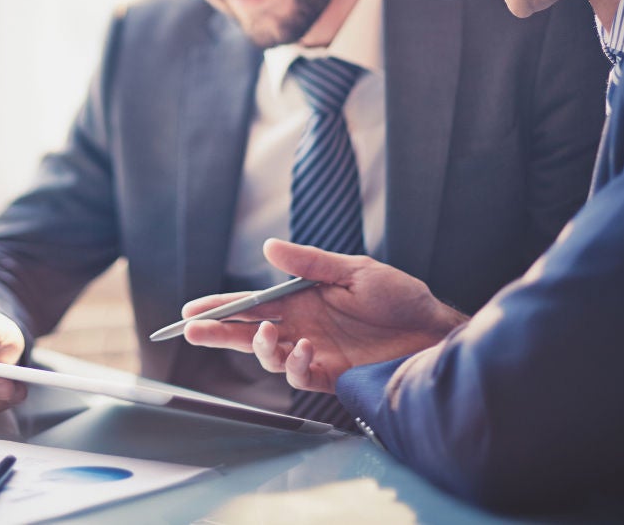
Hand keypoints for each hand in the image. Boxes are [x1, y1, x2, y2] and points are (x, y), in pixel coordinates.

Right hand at [183, 239, 466, 392]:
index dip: (222, 307)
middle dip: (219, 333)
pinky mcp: (332, 374)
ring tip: (265, 335)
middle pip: (249, 332)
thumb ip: (310, 263)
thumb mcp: (353, 271)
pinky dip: (295, 364)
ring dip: (259, 348)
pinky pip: (300, 375)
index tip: (192, 310)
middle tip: (192, 331)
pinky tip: (303, 350)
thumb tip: (268, 247)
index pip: (253, 303)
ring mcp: (315, 351)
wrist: (432, 330)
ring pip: (269, 356)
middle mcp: (302, 326)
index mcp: (303, 299)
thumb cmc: (398, 296)